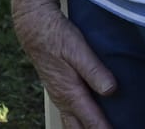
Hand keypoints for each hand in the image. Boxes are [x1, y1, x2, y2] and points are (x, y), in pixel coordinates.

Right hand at [13, 3, 117, 128]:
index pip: (93, 124)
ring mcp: (59, 98)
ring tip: (104, 127)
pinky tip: (91, 120)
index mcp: (71, 93)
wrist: (33, 26)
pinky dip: (82, 124)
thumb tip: (111, 91)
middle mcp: (64, 100)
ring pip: (74, 126)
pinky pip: (70, 117)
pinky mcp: (58, 92)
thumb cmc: (56, 35)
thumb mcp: (77, 48)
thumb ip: (93, 70)